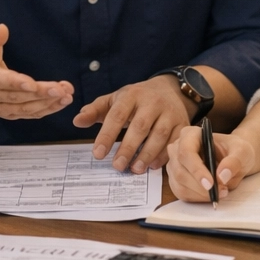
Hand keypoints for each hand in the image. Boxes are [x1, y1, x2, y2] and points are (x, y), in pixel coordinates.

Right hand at [0, 21, 73, 119]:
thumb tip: (1, 31)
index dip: (13, 82)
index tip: (32, 84)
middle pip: (14, 96)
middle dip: (39, 94)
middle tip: (61, 89)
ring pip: (23, 108)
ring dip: (47, 103)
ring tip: (67, 94)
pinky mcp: (6, 111)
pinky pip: (27, 113)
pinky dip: (46, 109)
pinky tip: (61, 101)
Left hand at [73, 74, 195, 172]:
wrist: (171, 90)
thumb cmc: (137, 99)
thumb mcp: (116, 99)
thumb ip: (96, 110)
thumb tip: (77, 121)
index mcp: (132, 95)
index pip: (117, 115)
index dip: (107, 135)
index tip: (97, 154)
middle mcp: (152, 102)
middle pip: (140, 126)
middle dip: (128, 148)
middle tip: (116, 166)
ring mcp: (170, 112)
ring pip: (160, 134)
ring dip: (146, 154)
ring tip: (134, 169)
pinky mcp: (182, 123)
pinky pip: (174, 141)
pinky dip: (163, 155)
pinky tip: (152, 165)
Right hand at [165, 126, 255, 201]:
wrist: (234, 159)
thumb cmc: (236, 151)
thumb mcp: (242, 151)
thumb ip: (234, 161)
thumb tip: (222, 175)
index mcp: (191, 134)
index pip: (186, 151)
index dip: (196, 169)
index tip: (211, 183)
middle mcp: (178, 148)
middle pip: (180, 171)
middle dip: (201, 186)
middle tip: (222, 191)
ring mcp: (174, 165)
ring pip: (180, 185)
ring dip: (201, 194)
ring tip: (221, 192)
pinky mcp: (176, 180)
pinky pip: (182, 193)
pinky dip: (198, 198)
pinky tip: (211, 195)